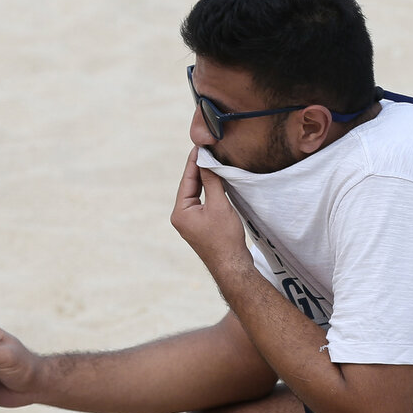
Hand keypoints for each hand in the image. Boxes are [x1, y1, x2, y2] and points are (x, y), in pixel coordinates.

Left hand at [170, 147, 253, 274]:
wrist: (232, 266)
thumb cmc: (225, 239)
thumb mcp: (219, 205)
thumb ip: (211, 181)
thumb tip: (206, 161)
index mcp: (180, 212)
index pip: (186, 180)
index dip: (194, 162)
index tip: (200, 146)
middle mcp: (180, 217)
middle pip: (189, 186)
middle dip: (199, 168)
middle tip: (207, 150)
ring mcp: (189, 222)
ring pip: (196, 194)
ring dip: (204, 179)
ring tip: (212, 161)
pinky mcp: (199, 226)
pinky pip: (202, 202)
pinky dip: (208, 190)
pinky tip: (216, 181)